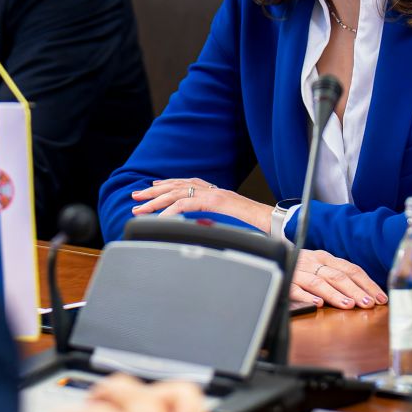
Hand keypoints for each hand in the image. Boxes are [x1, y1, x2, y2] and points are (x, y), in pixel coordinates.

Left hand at [130, 177, 269, 231]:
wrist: (276, 222)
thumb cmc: (258, 226)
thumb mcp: (232, 221)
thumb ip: (217, 220)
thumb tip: (204, 229)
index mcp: (216, 192)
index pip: (186, 183)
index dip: (167, 185)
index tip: (151, 188)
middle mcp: (213, 190)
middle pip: (177, 186)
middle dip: (153, 192)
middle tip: (135, 198)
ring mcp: (215, 194)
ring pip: (177, 193)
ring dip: (156, 202)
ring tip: (140, 210)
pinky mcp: (216, 202)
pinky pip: (188, 204)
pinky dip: (172, 212)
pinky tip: (160, 219)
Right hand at [292, 248, 385, 309]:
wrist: (272, 255)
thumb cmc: (304, 267)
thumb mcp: (322, 266)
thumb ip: (340, 276)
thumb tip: (367, 294)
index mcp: (326, 258)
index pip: (352, 270)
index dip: (367, 284)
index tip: (380, 298)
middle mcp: (314, 262)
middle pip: (338, 276)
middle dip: (355, 290)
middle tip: (367, 303)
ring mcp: (299, 271)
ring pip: (319, 282)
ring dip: (335, 294)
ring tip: (348, 305)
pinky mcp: (286, 281)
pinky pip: (295, 289)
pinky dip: (306, 296)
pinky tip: (317, 304)